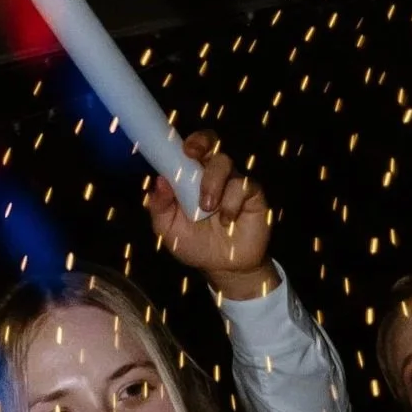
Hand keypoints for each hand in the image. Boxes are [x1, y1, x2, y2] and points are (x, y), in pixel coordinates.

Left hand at [149, 131, 276, 298]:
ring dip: (212, 183)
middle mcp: (213, 175)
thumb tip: (158, 181)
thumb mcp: (168, 230)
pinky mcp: (253, 195)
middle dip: (202, 143)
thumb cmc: (196, 245)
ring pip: (225, 163)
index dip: (187, 141)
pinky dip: (232, 202)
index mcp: (191, 177)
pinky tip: (226, 220)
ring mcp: (233, 183)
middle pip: (212, 144)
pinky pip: (244, 186)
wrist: (225, 269)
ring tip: (207, 208)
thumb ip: (159, 207)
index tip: (181, 148)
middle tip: (192, 155)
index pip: (191, 149)